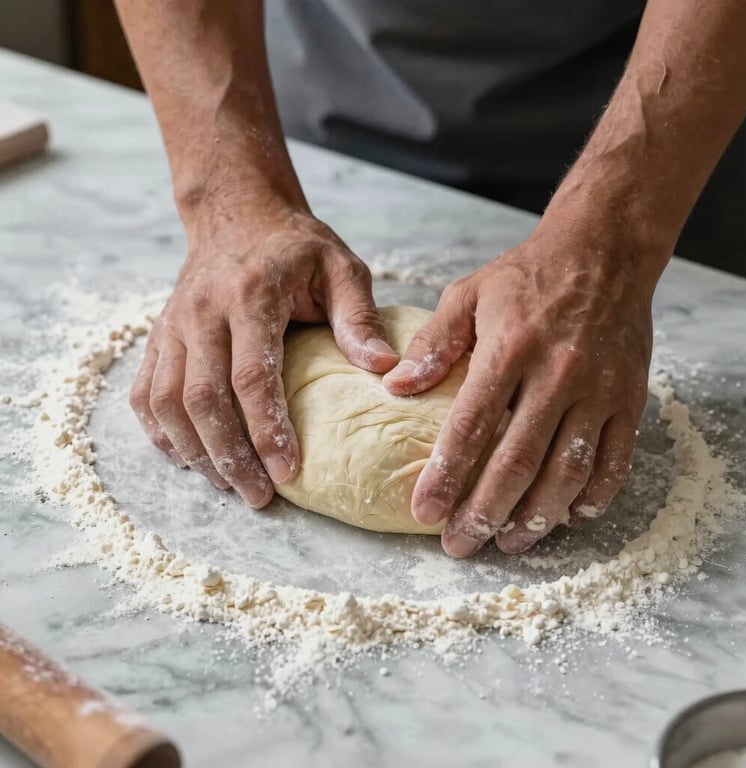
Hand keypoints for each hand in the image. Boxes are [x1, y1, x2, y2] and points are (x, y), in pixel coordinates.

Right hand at [130, 202, 397, 505]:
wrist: (236, 214)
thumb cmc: (295, 247)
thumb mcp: (340, 267)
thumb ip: (359, 317)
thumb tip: (384, 370)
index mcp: (250, 296)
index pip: (251, 375)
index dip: (267, 429)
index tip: (287, 472)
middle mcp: (201, 312)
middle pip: (202, 399)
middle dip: (229, 456)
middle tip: (258, 497)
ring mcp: (173, 325)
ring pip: (168, 402)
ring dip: (196, 452)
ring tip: (229, 486)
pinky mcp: (159, 336)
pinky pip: (146, 392)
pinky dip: (161, 432)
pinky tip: (188, 457)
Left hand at [383, 221, 653, 555]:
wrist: (605, 251)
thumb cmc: (528, 275)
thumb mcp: (468, 293)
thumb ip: (433, 343)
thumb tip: (395, 386)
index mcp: (509, 348)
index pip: (471, 426)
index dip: (446, 476)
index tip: (424, 512)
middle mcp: (557, 374)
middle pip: (518, 461)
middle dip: (486, 512)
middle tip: (461, 545)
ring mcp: (599, 390)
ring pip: (568, 471)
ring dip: (537, 516)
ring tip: (509, 543)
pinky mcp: (629, 398)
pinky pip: (616, 459)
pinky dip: (593, 495)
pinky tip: (569, 515)